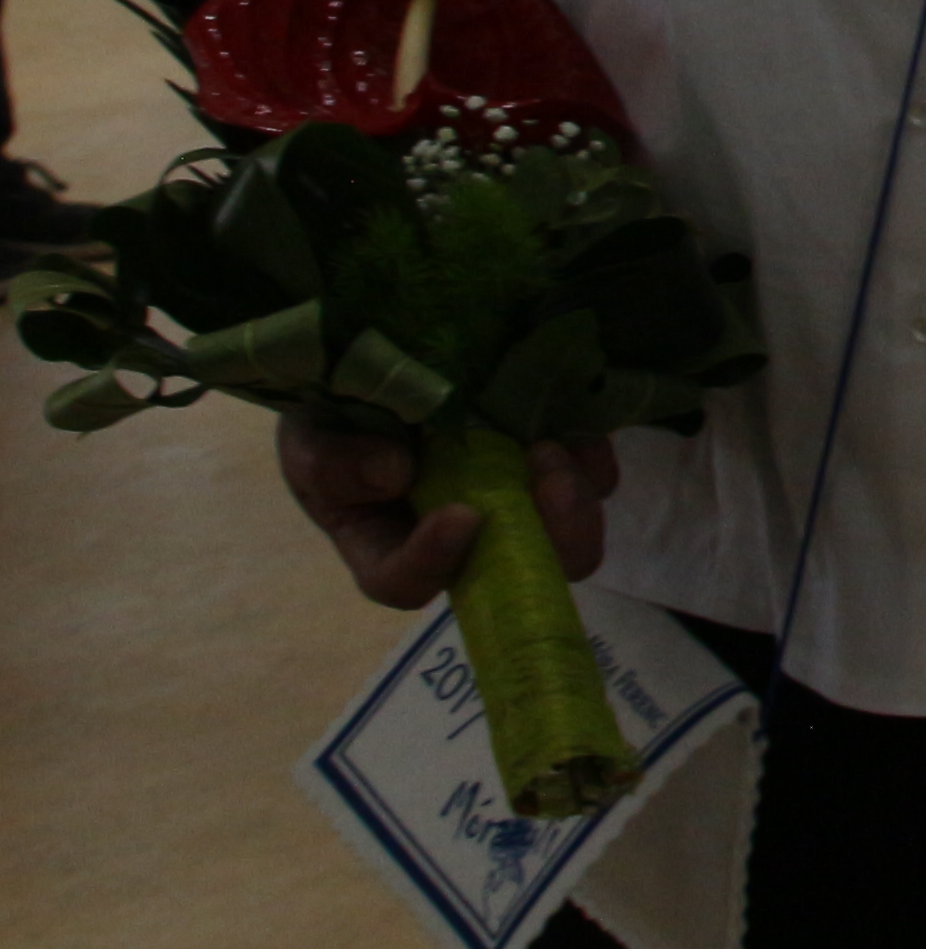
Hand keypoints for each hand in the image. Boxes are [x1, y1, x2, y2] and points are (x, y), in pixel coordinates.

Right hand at [279, 415, 609, 609]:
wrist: (387, 365)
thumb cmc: (337, 420)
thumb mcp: (311, 438)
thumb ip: (333, 463)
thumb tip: (394, 474)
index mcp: (390, 546)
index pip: (407, 582)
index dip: (433, 562)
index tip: (461, 517)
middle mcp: (464, 539)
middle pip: (517, 573)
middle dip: (545, 540)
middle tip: (547, 485)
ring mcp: (513, 502)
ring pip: (566, 530)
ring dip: (573, 497)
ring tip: (553, 448)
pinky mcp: (552, 463)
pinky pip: (591, 476)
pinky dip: (591, 457)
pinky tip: (577, 429)